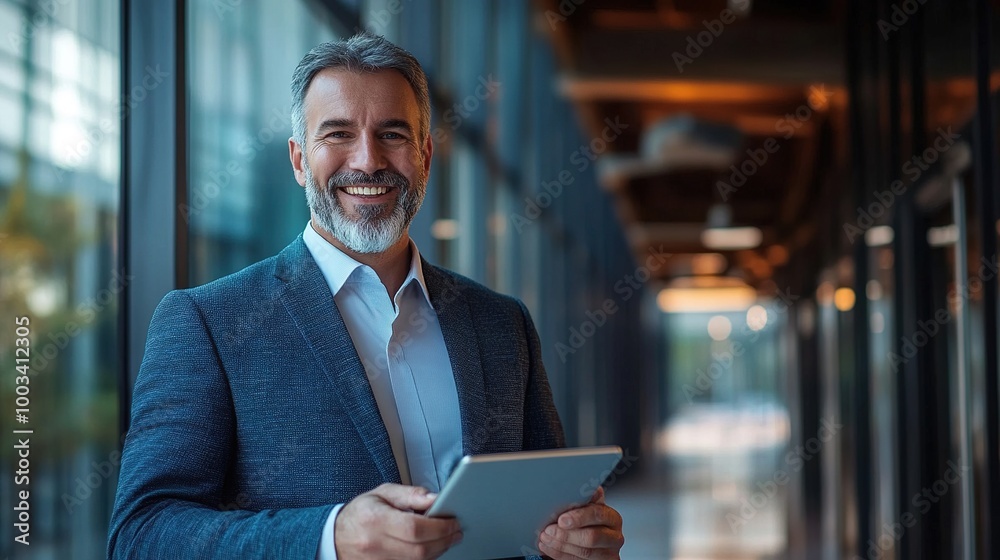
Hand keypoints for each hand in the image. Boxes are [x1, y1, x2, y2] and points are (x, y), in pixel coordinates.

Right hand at [334, 483, 462, 559]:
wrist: (336, 538)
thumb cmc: (361, 513)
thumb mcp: (382, 493)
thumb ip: (410, 494)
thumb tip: (435, 498)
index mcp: (375, 519)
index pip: (414, 528)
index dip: (439, 526)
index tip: (453, 521)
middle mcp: (375, 544)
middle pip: (419, 550)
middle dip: (444, 540)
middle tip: (456, 531)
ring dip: (438, 551)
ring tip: (447, 538)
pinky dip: (425, 559)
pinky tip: (431, 549)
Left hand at [537, 486, 623, 559]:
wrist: (594, 545)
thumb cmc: (589, 524)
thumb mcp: (588, 510)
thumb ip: (586, 500)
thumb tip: (586, 486)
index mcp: (612, 518)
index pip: (598, 514)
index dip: (579, 517)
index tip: (562, 519)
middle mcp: (614, 536)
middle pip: (592, 537)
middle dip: (566, 534)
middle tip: (549, 530)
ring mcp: (609, 553)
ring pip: (585, 552)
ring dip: (560, 545)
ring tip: (545, 538)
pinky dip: (560, 555)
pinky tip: (549, 547)